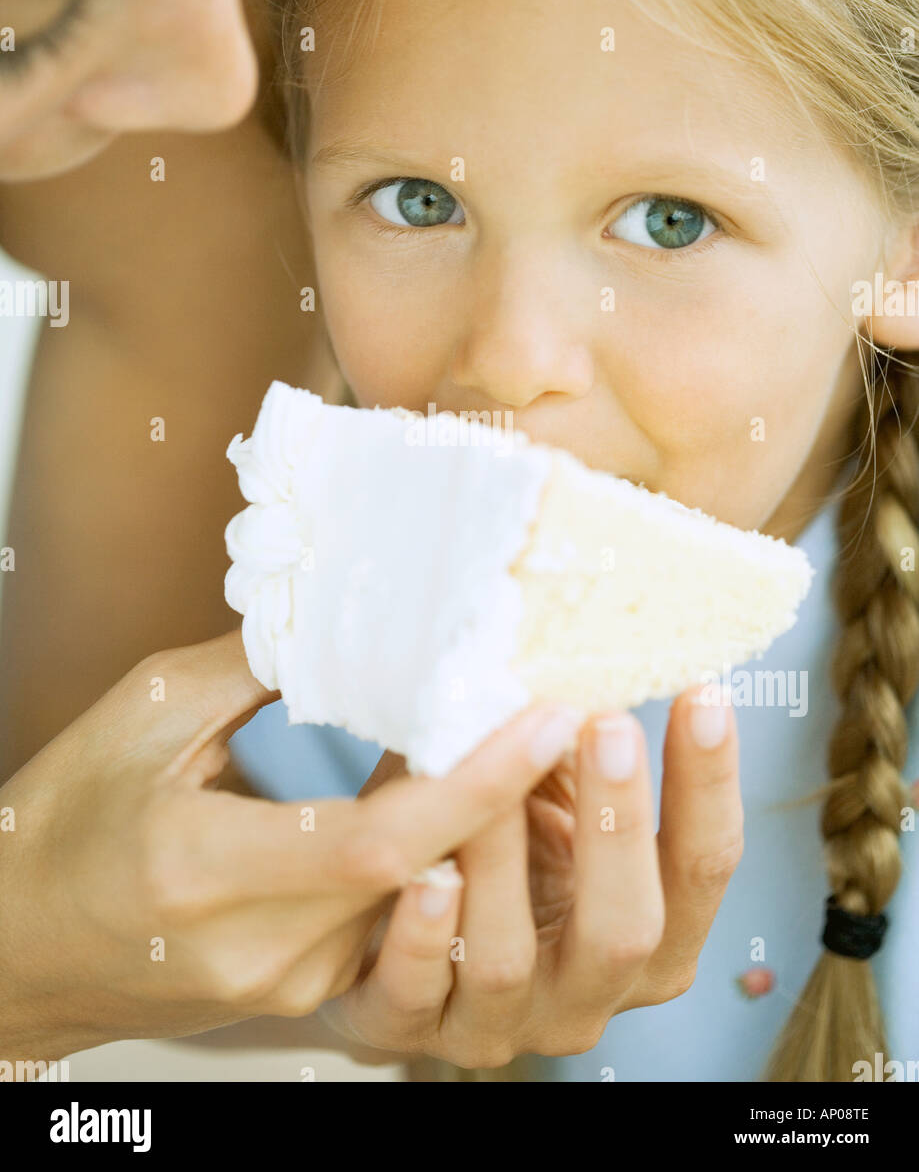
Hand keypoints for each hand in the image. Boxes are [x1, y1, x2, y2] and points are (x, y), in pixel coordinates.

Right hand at [0, 632, 580, 1060]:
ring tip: (525, 733)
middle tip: (562, 701)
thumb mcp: (145, 716)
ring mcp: (287, 983)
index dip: (472, 783)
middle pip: (420, 873)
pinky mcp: (303, 989)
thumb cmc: (64, 820)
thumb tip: (354, 613)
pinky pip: (395, 918)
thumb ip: (257, 667)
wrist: (17, 946)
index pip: (376, 843)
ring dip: (479, 824)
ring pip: (420, 899)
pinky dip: (438, 854)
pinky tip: (463, 792)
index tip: (544, 716)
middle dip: (502, 791)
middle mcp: (259, 948)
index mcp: (205, 870)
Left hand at [323, 685, 742, 1067]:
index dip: (709, 786)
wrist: (383, 924)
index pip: (703, 868)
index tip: (704, 694)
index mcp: (646, 935)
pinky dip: (423, 938)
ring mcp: (500, 1024)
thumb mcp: (542, 790)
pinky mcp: (409, 1032)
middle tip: (607, 725)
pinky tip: (422, 878)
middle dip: (620, 827)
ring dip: (501, 862)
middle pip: (630, 932)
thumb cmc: (486, 842)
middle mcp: (587, 993)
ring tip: (492, 780)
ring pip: (509, 961)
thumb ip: (570, 741)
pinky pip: (417, 997)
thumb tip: (595, 638)